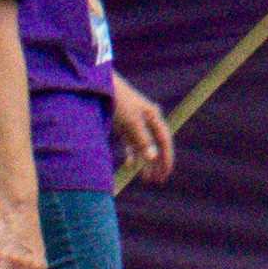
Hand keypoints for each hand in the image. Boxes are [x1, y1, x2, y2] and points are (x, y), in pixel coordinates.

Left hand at [109, 76, 174, 191]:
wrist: (101, 88)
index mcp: (153, 116)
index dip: (167, 157)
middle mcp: (147, 120)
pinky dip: (132, 154)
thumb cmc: (119, 102)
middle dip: (158, 163)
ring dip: (145, 162)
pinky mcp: (123, 125)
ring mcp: (135, 123)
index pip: (164, 140)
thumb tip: (153, 157)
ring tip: (147, 178)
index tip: (165, 174)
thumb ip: (142, 140)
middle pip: (156, 144)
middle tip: (158, 180)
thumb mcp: (132, 122)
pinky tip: (130, 166)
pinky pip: (131, 143)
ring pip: (144, 146)